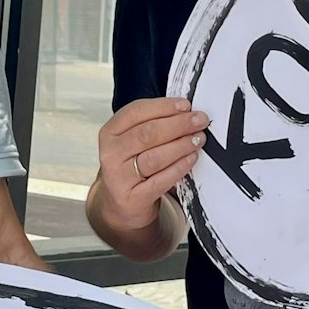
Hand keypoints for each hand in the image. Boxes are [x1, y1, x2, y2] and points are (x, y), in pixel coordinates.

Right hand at [94, 97, 207, 234]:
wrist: (122, 204)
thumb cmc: (131, 167)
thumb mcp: (133, 142)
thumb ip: (153, 124)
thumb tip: (184, 112)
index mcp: (110, 132)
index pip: (136, 112)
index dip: (163, 106)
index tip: (185, 105)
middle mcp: (112, 153)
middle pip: (147, 133)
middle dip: (178, 124)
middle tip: (199, 121)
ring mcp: (120, 177)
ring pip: (155, 157)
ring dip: (181, 145)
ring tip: (198, 139)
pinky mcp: (133, 198)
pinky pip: (161, 180)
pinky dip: (179, 167)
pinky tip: (191, 158)